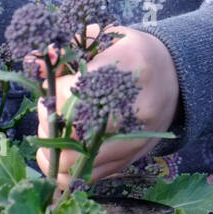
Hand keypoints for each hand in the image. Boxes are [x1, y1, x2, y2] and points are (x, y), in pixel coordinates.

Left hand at [32, 24, 179, 190]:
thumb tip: (36, 61)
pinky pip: (90, 176)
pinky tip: (64, 154)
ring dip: (53, 153)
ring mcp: (135, 136)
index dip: (53, 94)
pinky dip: (69, 171)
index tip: (53, 90)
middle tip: (50, 114)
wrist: (176, 77)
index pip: (74, 90)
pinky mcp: (133, 157)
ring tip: (53, 136)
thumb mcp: (106, 37)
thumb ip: (70, 45)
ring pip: (77, 161)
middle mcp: (135, 105)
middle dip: (50, 124)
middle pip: (73, 129)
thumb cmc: (134, 54)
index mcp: (128, 66)